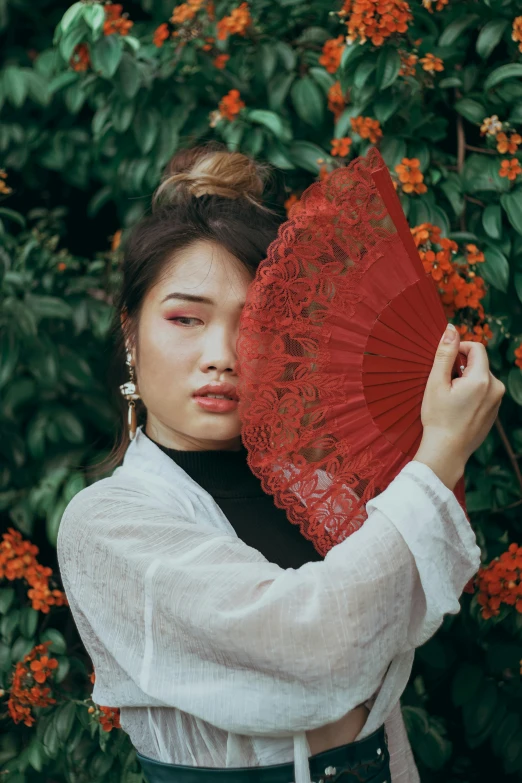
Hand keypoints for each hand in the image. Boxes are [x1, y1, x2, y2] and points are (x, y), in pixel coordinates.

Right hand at [412, 324, 505, 490]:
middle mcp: (495, 388)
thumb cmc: (438, 418)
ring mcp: (496, 401)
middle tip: (443, 384)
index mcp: (482, 379)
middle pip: (478, 363)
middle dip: (461, 367)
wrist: (446, 451)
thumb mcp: (436, 383)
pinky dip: (471, 393)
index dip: (459, 348)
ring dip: (465, 380)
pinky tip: (457, 408)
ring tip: (449, 398)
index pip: (476, 348)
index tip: (444, 361)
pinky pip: (483, 392)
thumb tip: (451, 329)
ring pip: (481, 377)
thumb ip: (445, 354)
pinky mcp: (494, 412)